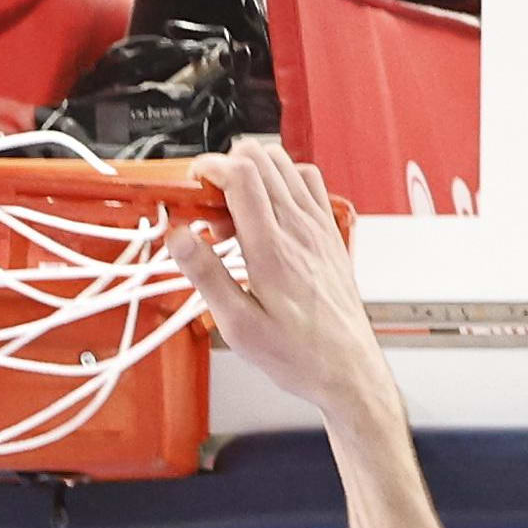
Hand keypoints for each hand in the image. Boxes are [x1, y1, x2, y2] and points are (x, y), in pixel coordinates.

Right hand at [165, 143, 385, 433]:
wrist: (348, 369)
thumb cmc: (299, 355)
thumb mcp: (239, 326)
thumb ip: (206, 275)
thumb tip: (178, 237)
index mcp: (271, 249)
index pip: (240, 173)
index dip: (209, 168)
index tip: (192, 186)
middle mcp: (298, 228)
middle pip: (260, 158)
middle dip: (225, 168)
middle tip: (209, 206)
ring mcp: (318, 226)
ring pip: (284, 163)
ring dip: (252, 172)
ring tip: (234, 211)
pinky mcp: (329, 232)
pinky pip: (308, 181)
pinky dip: (282, 180)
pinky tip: (267, 210)